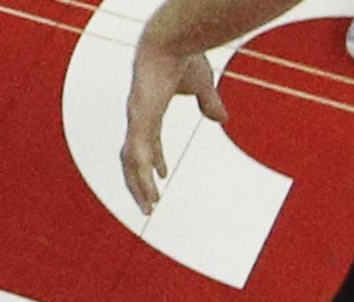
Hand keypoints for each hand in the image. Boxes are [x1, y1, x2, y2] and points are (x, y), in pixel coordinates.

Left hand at [120, 30, 228, 213]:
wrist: (172, 40)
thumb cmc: (185, 55)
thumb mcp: (202, 84)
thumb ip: (209, 102)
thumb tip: (222, 119)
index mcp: (150, 110)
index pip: (148, 142)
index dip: (154, 160)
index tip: (162, 175)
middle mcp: (138, 118)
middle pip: (133, 158)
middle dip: (139, 181)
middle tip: (149, 203)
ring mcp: (136, 120)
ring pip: (131, 162)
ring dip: (138, 187)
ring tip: (148, 208)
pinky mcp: (139, 120)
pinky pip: (136, 155)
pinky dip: (140, 175)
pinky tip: (148, 192)